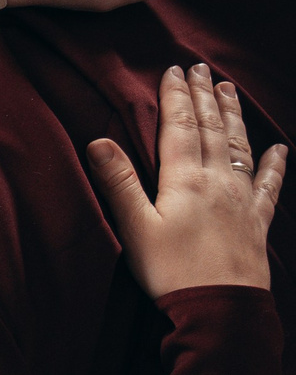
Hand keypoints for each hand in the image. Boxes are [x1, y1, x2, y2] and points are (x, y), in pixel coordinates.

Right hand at [87, 64, 283, 298]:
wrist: (220, 305)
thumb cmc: (171, 271)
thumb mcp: (135, 228)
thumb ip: (119, 183)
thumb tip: (96, 142)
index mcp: (185, 180)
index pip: (179, 128)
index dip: (175, 97)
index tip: (173, 70)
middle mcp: (217, 181)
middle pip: (211, 129)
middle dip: (204, 96)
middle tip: (201, 68)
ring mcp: (242, 199)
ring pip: (239, 146)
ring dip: (234, 116)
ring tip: (230, 90)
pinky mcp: (257, 220)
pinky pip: (270, 185)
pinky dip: (275, 164)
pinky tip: (280, 149)